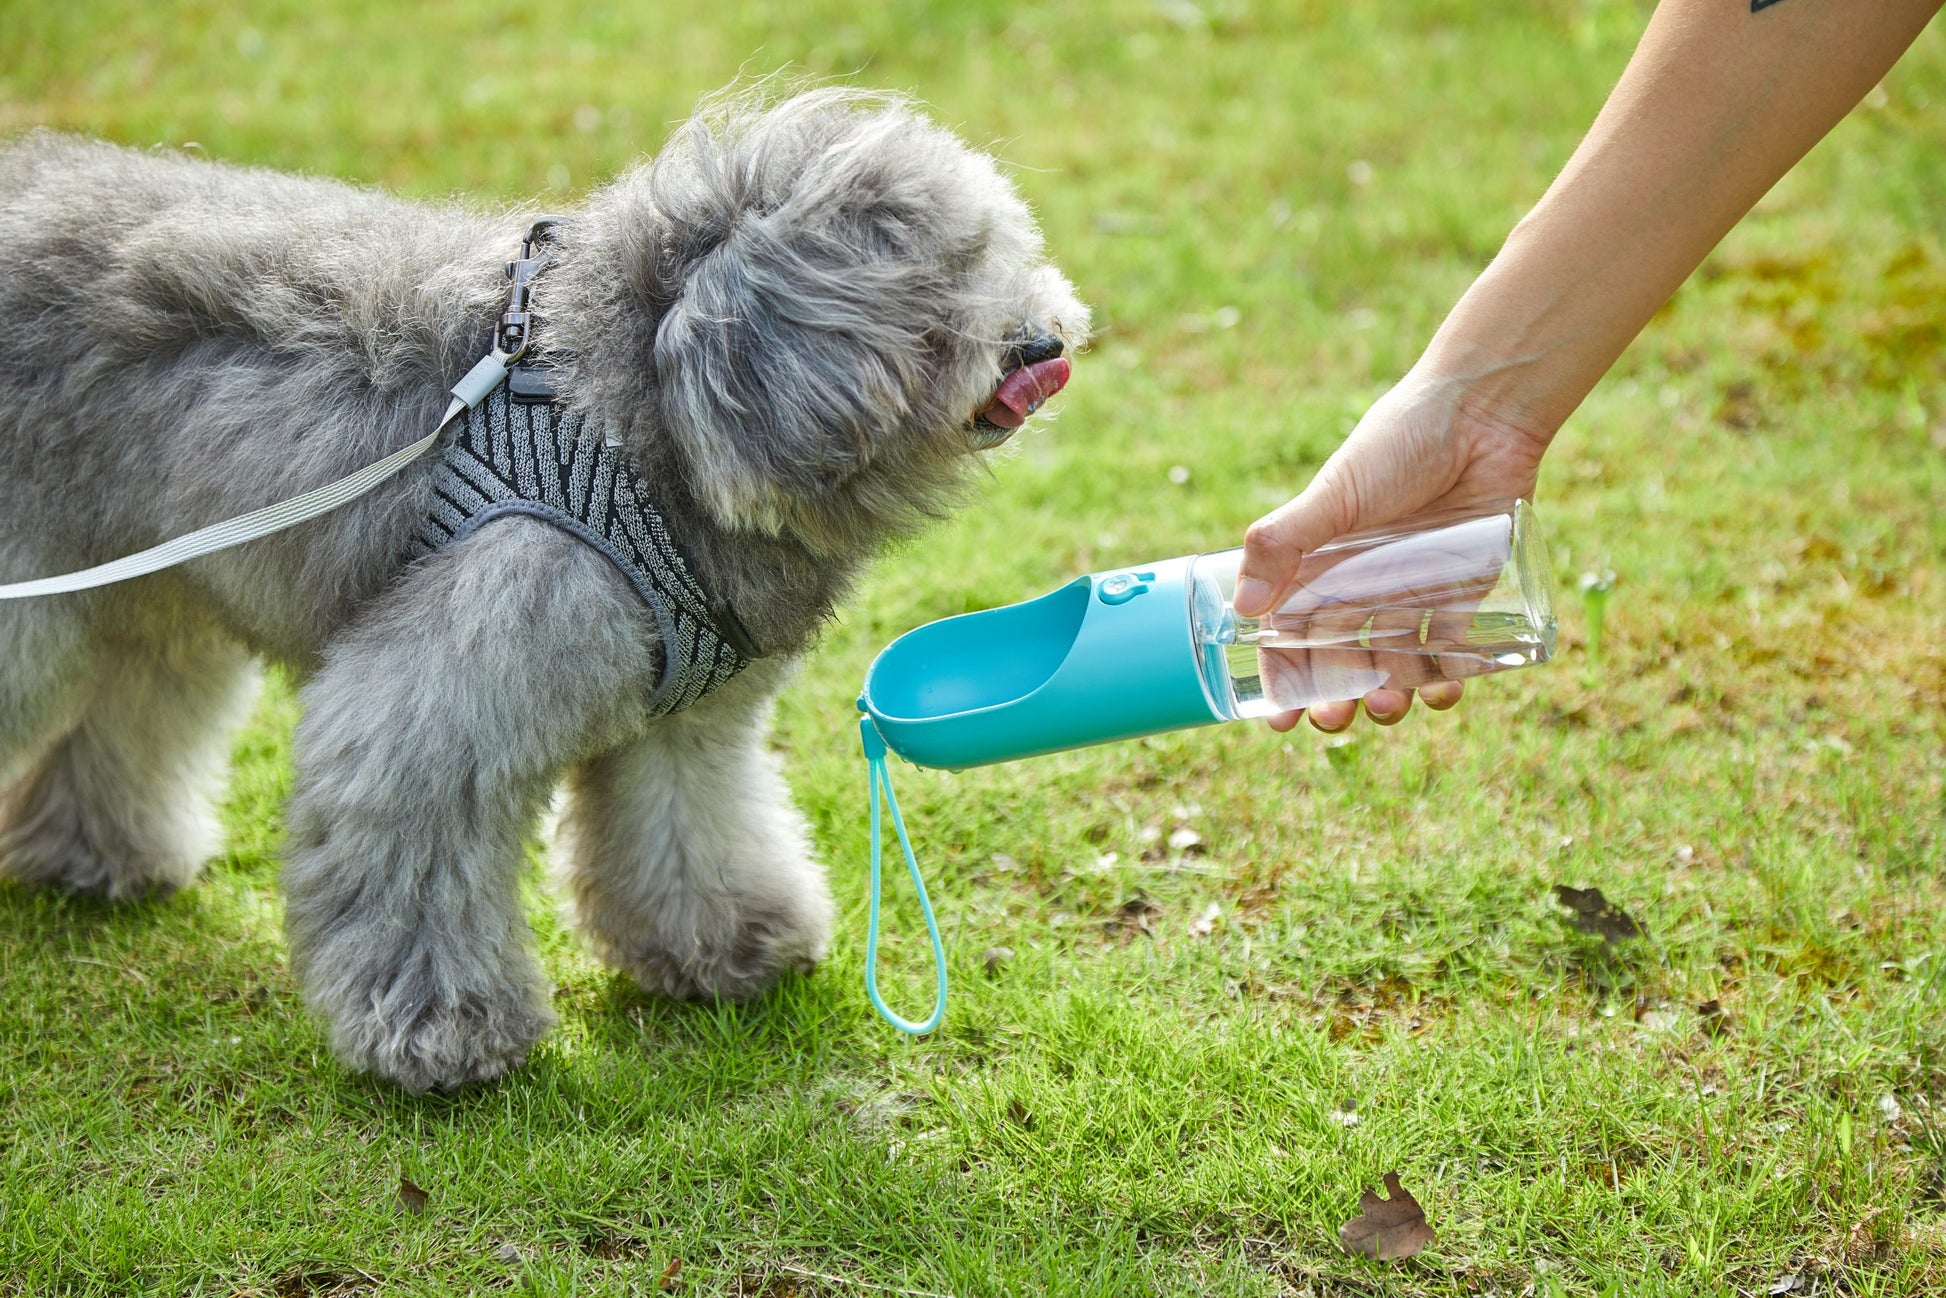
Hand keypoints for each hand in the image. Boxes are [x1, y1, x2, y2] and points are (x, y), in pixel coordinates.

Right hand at [1238, 371, 1551, 732]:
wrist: (1481, 414)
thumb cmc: (1396, 444)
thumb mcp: (1332, 495)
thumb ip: (1284, 543)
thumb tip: (1243, 606)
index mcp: (1318, 568)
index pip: (1290, 638)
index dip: (1283, 682)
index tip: (1281, 720)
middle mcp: (1361, 588)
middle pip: (1341, 663)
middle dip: (1335, 700)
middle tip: (1336, 718)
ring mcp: (1412, 594)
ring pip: (1396, 666)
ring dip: (1390, 696)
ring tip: (1391, 705)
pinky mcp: (1464, 593)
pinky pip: (1453, 651)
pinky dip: (1450, 676)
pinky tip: (1445, 687)